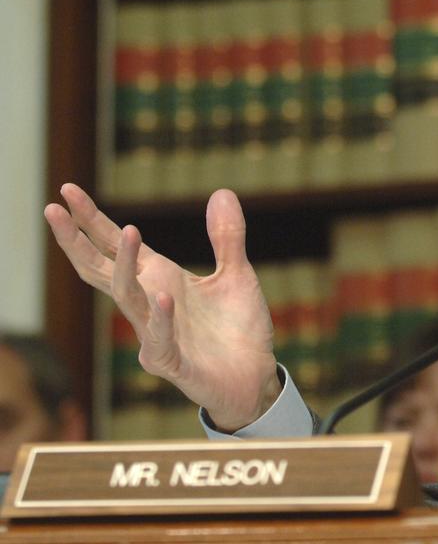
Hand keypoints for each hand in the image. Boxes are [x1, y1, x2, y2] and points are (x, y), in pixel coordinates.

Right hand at [44, 184, 280, 431]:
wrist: (255, 377)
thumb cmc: (237, 329)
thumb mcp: (237, 274)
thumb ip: (227, 236)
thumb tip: (222, 191)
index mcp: (158, 279)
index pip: (114, 245)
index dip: (91, 219)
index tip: (68, 189)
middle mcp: (147, 304)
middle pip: (100, 269)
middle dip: (76, 240)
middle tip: (54, 208)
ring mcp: (154, 334)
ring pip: (126, 297)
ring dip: (125, 266)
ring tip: (130, 232)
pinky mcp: (171, 363)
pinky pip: (159, 339)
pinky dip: (162, 316)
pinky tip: (165, 294)